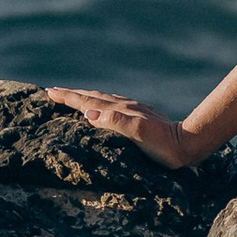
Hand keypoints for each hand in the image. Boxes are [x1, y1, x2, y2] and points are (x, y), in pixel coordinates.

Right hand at [47, 88, 203, 170]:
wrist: (188, 144)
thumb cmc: (162, 145)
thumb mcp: (138, 133)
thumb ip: (114, 122)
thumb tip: (87, 113)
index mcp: (119, 110)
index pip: (87, 101)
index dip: (68, 97)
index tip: (49, 92)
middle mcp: (125, 107)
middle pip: (92, 97)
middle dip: (72, 94)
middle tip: (53, 92)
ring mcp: (133, 110)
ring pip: (103, 100)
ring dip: (85, 97)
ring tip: (73, 96)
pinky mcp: (141, 117)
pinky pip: (113, 107)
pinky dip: (101, 105)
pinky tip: (104, 109)